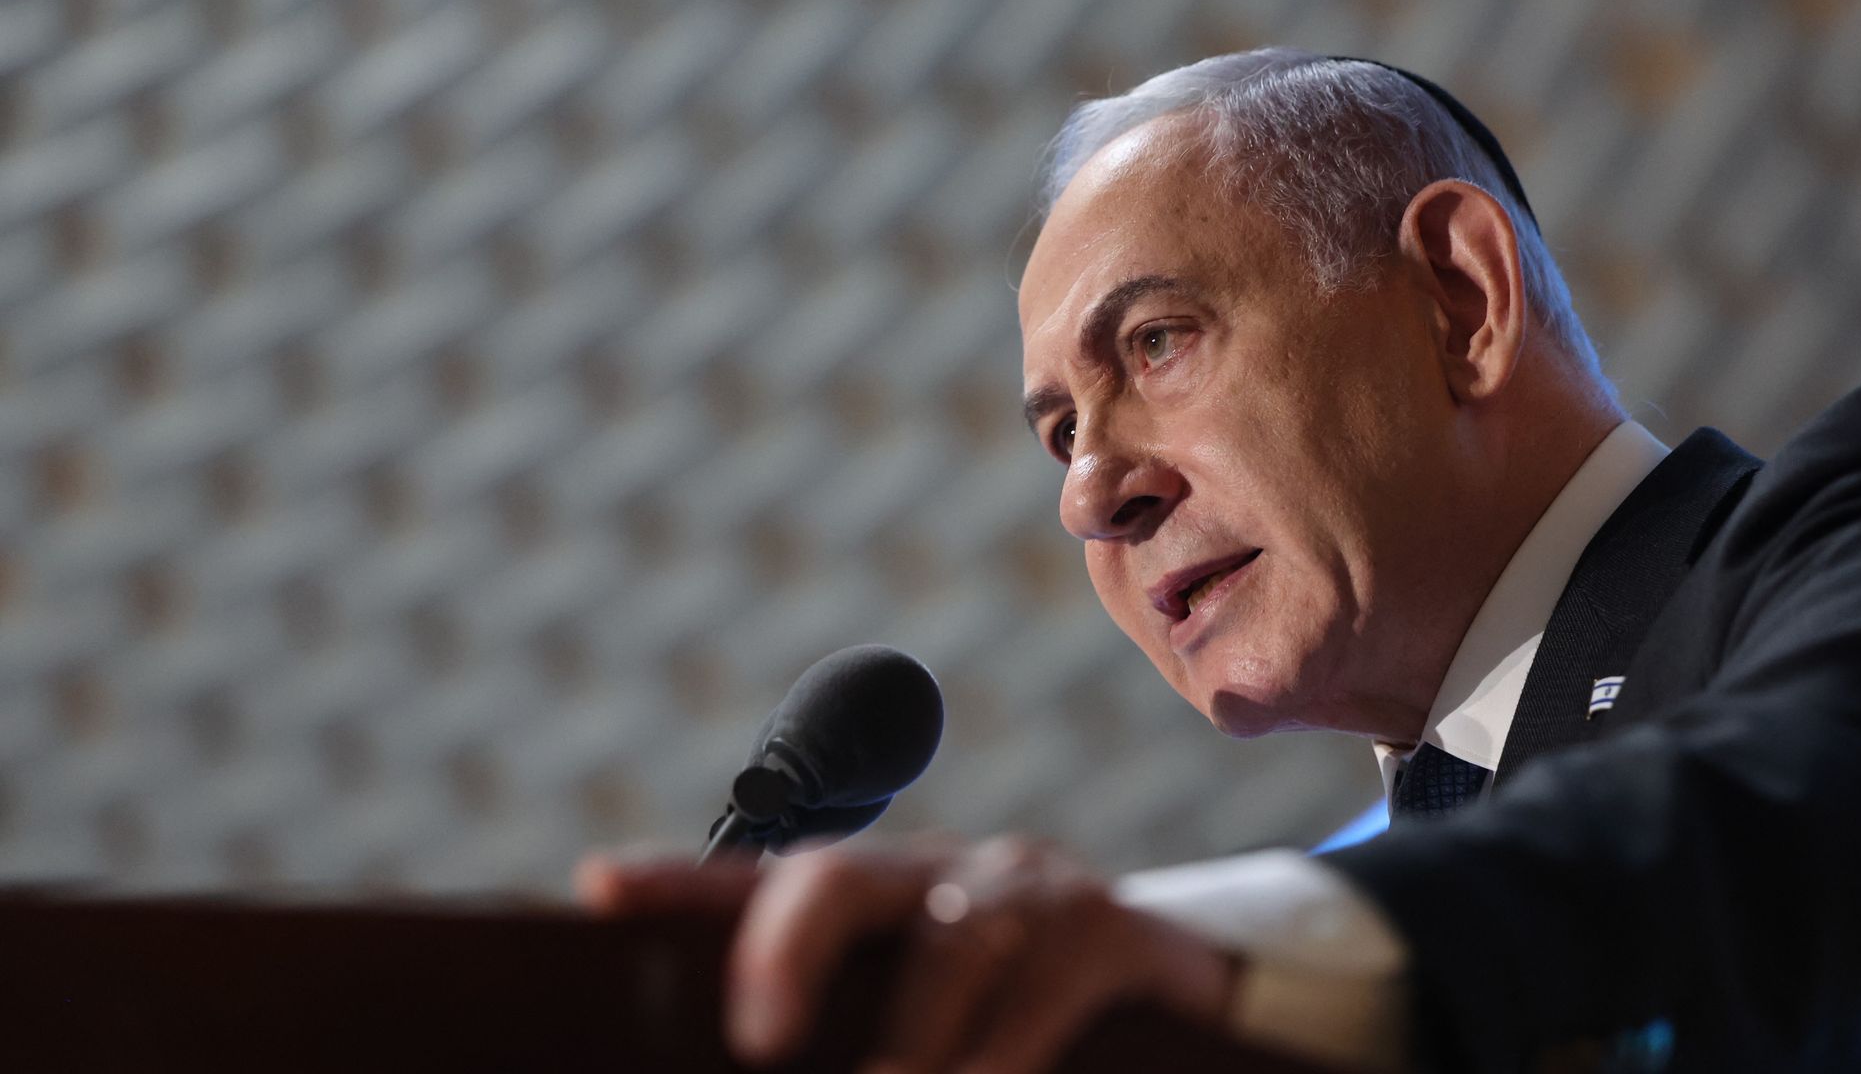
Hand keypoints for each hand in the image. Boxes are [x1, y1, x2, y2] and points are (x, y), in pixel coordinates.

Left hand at [576, 836, 1238, 1072]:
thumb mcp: (932, 1022)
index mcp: (883, 899)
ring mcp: (1028, 892)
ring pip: (952, 944)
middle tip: (759, 1041)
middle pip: (841, 877)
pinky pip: (1043, 986)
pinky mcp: (1113, 931)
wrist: (1190, 994)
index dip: (679, 881)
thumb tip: (763, 1055)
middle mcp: (943, 876)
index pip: (765, 880)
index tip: (599, 888)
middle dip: (785, 945)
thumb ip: (855, 1028)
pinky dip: (1001, 1054)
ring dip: (914, 1044)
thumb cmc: (1027, 1021)